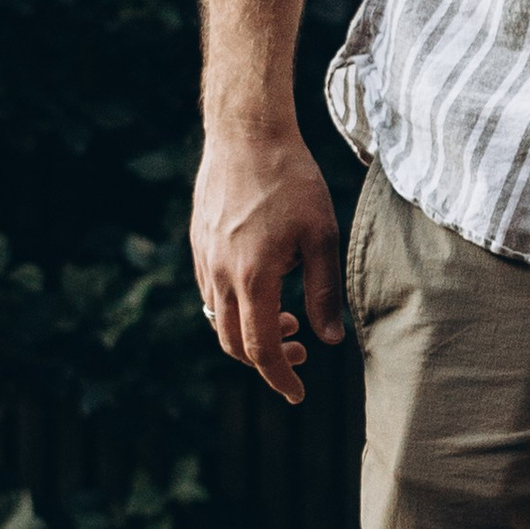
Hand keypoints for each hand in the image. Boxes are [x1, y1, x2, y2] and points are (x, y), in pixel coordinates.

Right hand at [191, 123, 345, 405]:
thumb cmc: (293, 181)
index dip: (279, 377)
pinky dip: (237, 307)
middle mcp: (220, 273)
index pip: (260, 349)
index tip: (298, 394)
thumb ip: (325, 293)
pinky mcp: (198, 244)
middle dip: (266, 360)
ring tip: (288, 319)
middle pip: (233, 343)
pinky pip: (212, 292)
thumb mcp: (322, 237)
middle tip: (300, 351)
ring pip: (220, 318)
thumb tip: (331, 340)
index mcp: (253, 277)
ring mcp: (204, 259)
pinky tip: (265, 287)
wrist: (247, 134)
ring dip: (251, 331)